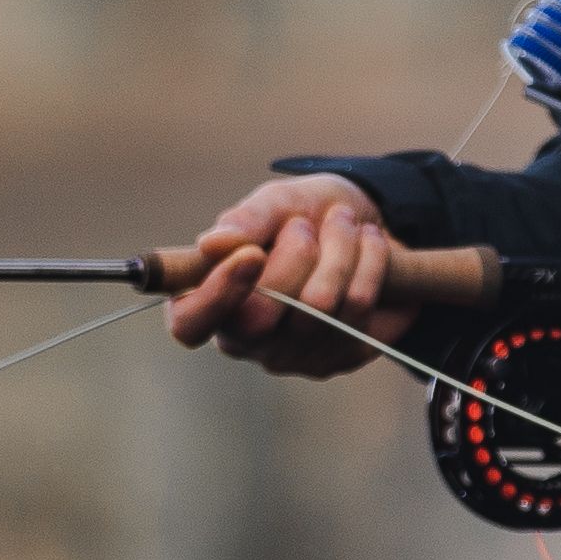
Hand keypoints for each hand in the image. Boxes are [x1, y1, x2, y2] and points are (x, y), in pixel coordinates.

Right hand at [162, 173, 414, 377]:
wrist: (370, 225)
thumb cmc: (306, 213)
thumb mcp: (277, 202)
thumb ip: (246, 221)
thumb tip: (211, 245)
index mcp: (212, 299)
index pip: (190, 323)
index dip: (216, 295)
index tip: (252, 254)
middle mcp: (246, 339)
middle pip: (258, 319)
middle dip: (294, 256)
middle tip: (306, 223)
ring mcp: (295, 355)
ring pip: (317, 308)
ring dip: (340, 249)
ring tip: (344, 221)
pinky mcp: (341, 356)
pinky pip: (358, 311)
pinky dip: (370, 264)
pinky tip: (370, 243)